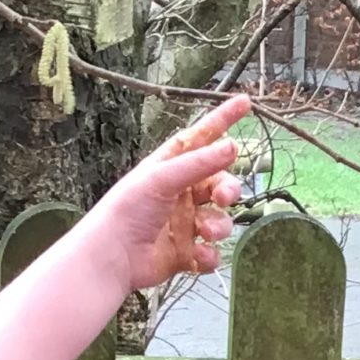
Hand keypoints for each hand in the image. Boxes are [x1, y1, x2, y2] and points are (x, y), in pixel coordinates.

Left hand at [92, 91, 251, 292]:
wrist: (114, 256)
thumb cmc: (128, 209)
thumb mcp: (163, 178)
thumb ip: (199, 163)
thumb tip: (232, 145)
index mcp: (172, 168)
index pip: (203, 138)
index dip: (223, 119)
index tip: (245, 102)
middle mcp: (181, 193)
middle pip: (220, 183)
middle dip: (228, 190)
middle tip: (223, 197)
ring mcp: (185, 224)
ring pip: (220, 219)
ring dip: (219, 225)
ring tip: (205, 232)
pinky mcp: (186, 253)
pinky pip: (211, 252)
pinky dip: (208, 255)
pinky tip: (196, 256)